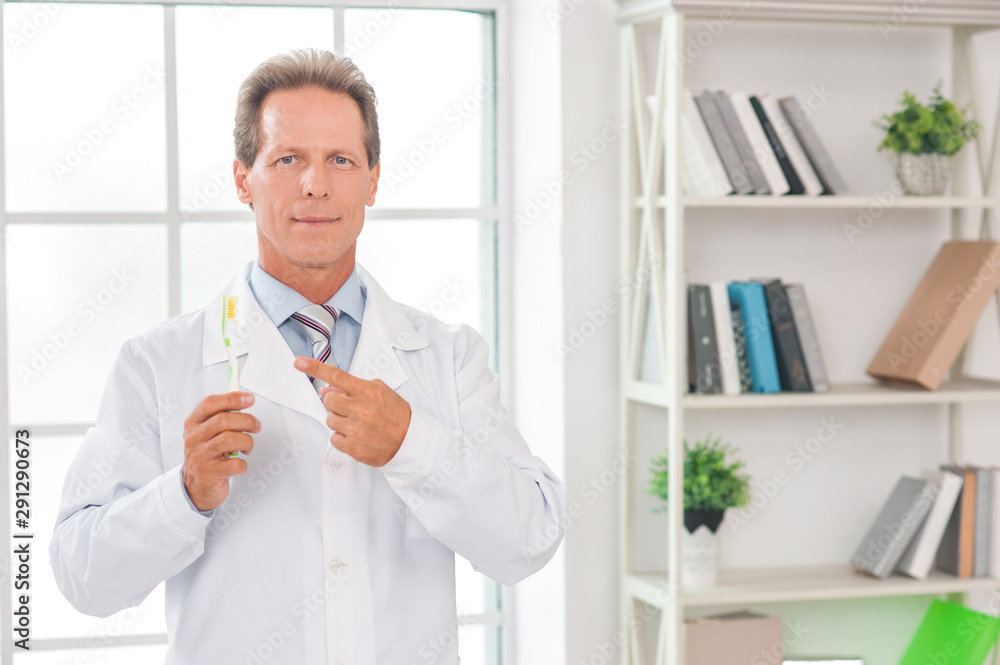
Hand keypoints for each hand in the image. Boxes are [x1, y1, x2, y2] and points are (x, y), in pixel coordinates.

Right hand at [182, 392, 259, 511]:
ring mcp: (199, 457)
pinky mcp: (208, 474)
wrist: (196, 487)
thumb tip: (244, 402)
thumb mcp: (208, 434)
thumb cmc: (207, 456)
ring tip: (247, 447)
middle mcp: (193, 438)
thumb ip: (222, 418)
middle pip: (223, 420)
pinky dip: (243, 464)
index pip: (210, 404)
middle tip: (256, 426)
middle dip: (247, 421)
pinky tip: (239, 464)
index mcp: (193, 424)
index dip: (232, 398)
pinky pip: (235, 464)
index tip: (249, 399)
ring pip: (230, 440)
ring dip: (247, 442)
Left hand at [293, 356, 410, 465]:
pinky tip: (356, 435)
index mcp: (368, 392)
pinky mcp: (353, 447)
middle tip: (349, 408)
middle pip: (328, 400)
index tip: (299, 363)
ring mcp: (356, 429)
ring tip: (357, 423)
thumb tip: (329, 388)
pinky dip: (342, 437)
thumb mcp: (381, 392)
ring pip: (329, 419)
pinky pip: (333, 438)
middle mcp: (361, 409)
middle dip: (335, 403)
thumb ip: (355, 388)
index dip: (315, 368)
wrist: (410, 442)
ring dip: (339, 420)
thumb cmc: (397, 416)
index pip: (337, 376)